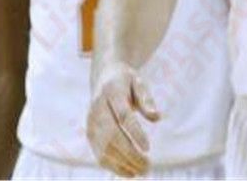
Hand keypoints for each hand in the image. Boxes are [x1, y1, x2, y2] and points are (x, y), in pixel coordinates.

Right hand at [87, 63, 160, 177]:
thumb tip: (157, 117)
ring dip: (123, 164)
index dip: (134, 132)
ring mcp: (90, 123)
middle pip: (112, 136)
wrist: (103, 76)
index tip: (148, 148)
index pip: (123, 116)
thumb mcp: (139, 82)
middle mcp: (97, 109)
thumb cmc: (127, 81)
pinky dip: (114, 166)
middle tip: (148, 166)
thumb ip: (147, 99)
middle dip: (130, 154)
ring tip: (142, 171)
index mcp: (111, 92)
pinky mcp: (89, 134)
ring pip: (104, 149)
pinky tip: (130, 172)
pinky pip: (99, 154)